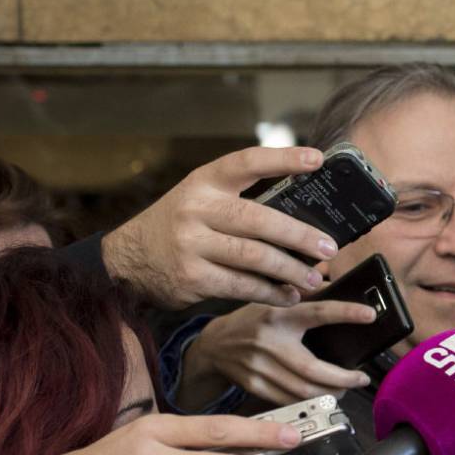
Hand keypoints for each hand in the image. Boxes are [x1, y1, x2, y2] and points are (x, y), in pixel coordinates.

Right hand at [101, 146, 340, 308]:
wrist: (126, 261)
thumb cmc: (177, 226)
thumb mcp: (200, 199)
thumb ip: (239, 198)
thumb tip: (302, 211)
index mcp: (204, 182)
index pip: (247, 162)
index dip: (283, 158)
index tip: (317, 160)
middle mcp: (196, 209)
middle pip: (258, 219)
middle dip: (299, 235)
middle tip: (328, 248)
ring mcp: (192, 244)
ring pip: (254, 257)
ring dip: (291, 270)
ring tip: (315, 278)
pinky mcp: (192, 277)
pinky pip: (241, 286)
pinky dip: (270, 292)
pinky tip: (288, 295)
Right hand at [177, 300, 376, 410]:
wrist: (214, 346)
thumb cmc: (249, 321)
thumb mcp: (271, 300)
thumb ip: (301, 293)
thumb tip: (332, 279)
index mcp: (278, 316)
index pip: (317, 312)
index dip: (345, 313)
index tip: (370, 315)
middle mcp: (270, 343)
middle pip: (313, 368)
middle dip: (343, 378)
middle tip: (361, 378)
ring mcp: (260, 368)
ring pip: (303, 390)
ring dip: (330, 393)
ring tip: (347, 389)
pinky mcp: (255, 386)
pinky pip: (289, 400)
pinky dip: (310, 401)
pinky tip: (323, 397)